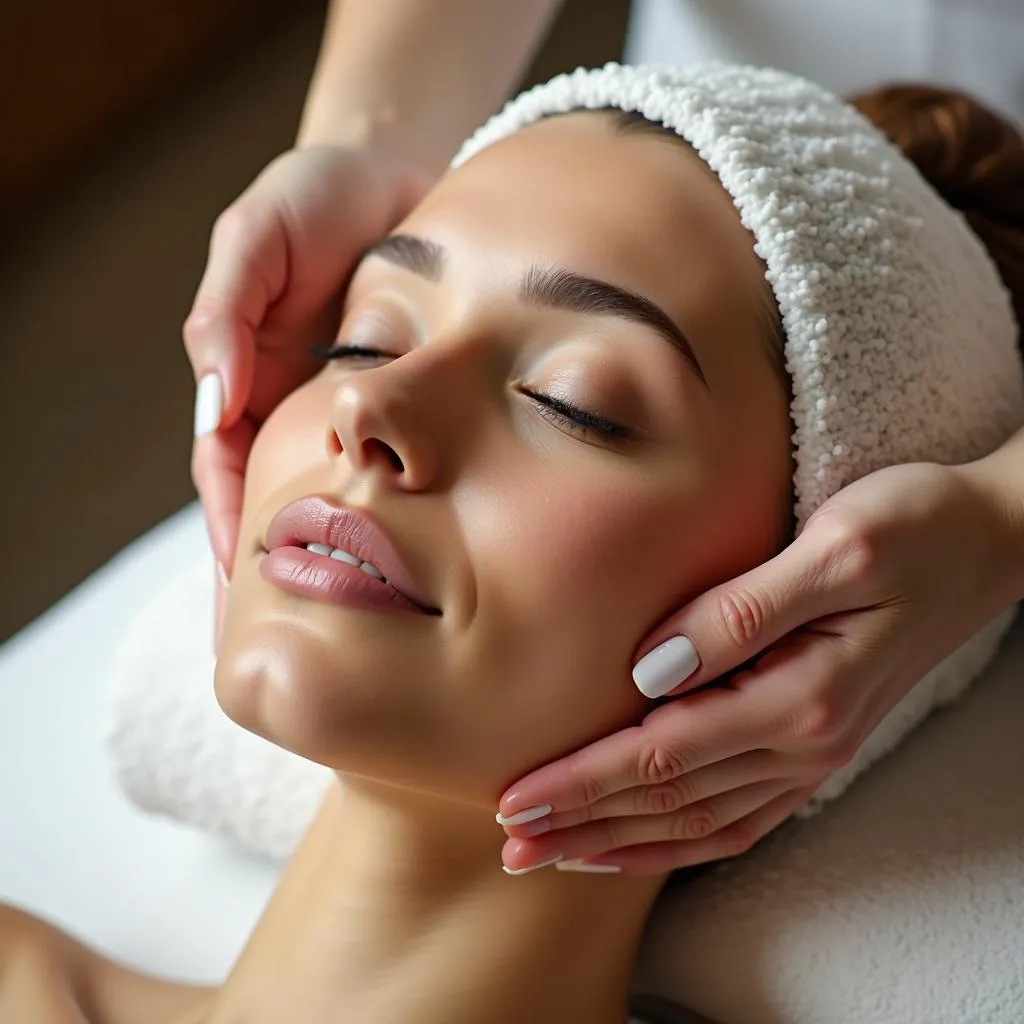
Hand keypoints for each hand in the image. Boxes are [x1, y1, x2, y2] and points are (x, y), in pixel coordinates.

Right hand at [184, 144, 430, 647]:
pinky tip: (428, 561)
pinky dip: (406, 515)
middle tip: (294, 653)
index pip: (228, 479)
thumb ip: (229, 310)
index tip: (242, 605)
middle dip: (279, 579)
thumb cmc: (318, 195)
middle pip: (279, 509)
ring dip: (344, 563)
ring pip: (342, 502)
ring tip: (361, 634)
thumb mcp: (258, 236)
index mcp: (249, 384)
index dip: (230, 540)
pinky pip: (404, 468)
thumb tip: (217, 394)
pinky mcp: (409, 403)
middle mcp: (297, 409)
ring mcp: (354, 413)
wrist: (398, 169)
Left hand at [497, 460, 1018, 874]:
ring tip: (551, 855)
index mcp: (803, 697)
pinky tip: (635, 844)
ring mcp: (813, 755)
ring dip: (619, 844)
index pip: (664, 754)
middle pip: (670, 800)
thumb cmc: (913, 529)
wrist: (988, 544)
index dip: (584, 782)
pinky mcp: (814, 746)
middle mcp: (806, 743)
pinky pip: (736, 818)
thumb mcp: (835, 547)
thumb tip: (647, 671)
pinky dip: (677, 840)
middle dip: (583, 825)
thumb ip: (741, 614)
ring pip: (697, 822)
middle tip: (509, 844)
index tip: (516, 799)